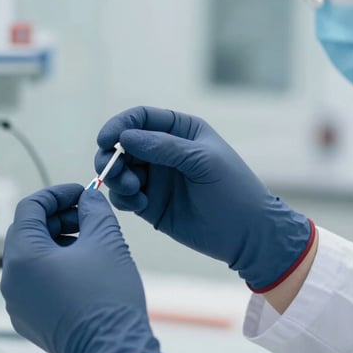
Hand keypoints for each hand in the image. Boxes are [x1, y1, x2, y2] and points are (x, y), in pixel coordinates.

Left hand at [1, 184, 172, 352]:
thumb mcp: (106, 241)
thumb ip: (94, 210)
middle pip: (28, 233)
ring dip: (57, 243)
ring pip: (31, 259)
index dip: (56, 194)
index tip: (79, 192)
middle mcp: (11, 281)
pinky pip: (35, 283)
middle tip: (87, 216)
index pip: (29, 208)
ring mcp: (17, 304)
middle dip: (58, 218)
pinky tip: (83, 269)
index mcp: (22, 257)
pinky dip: (54, 268)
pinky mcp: (29, 321)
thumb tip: (88, 199)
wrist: (113, 352)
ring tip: (89, 243)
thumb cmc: (108, 301)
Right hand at [95, 107, 314, 291]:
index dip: (119, 125)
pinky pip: (124, 195)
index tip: (105, 140)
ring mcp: (155, 178)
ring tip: (134, 189)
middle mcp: (163, 151)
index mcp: (180, 131)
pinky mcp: (149, 204)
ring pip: (119, 170)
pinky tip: (140, 204)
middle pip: (122, 144)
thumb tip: (125, 138)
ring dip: (117, 178)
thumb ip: (163, 147)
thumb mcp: (202, 161)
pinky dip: (124, 198)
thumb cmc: (233, 190)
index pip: (140, 118)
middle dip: (112, 155)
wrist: (247, 234)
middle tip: (114, 171)